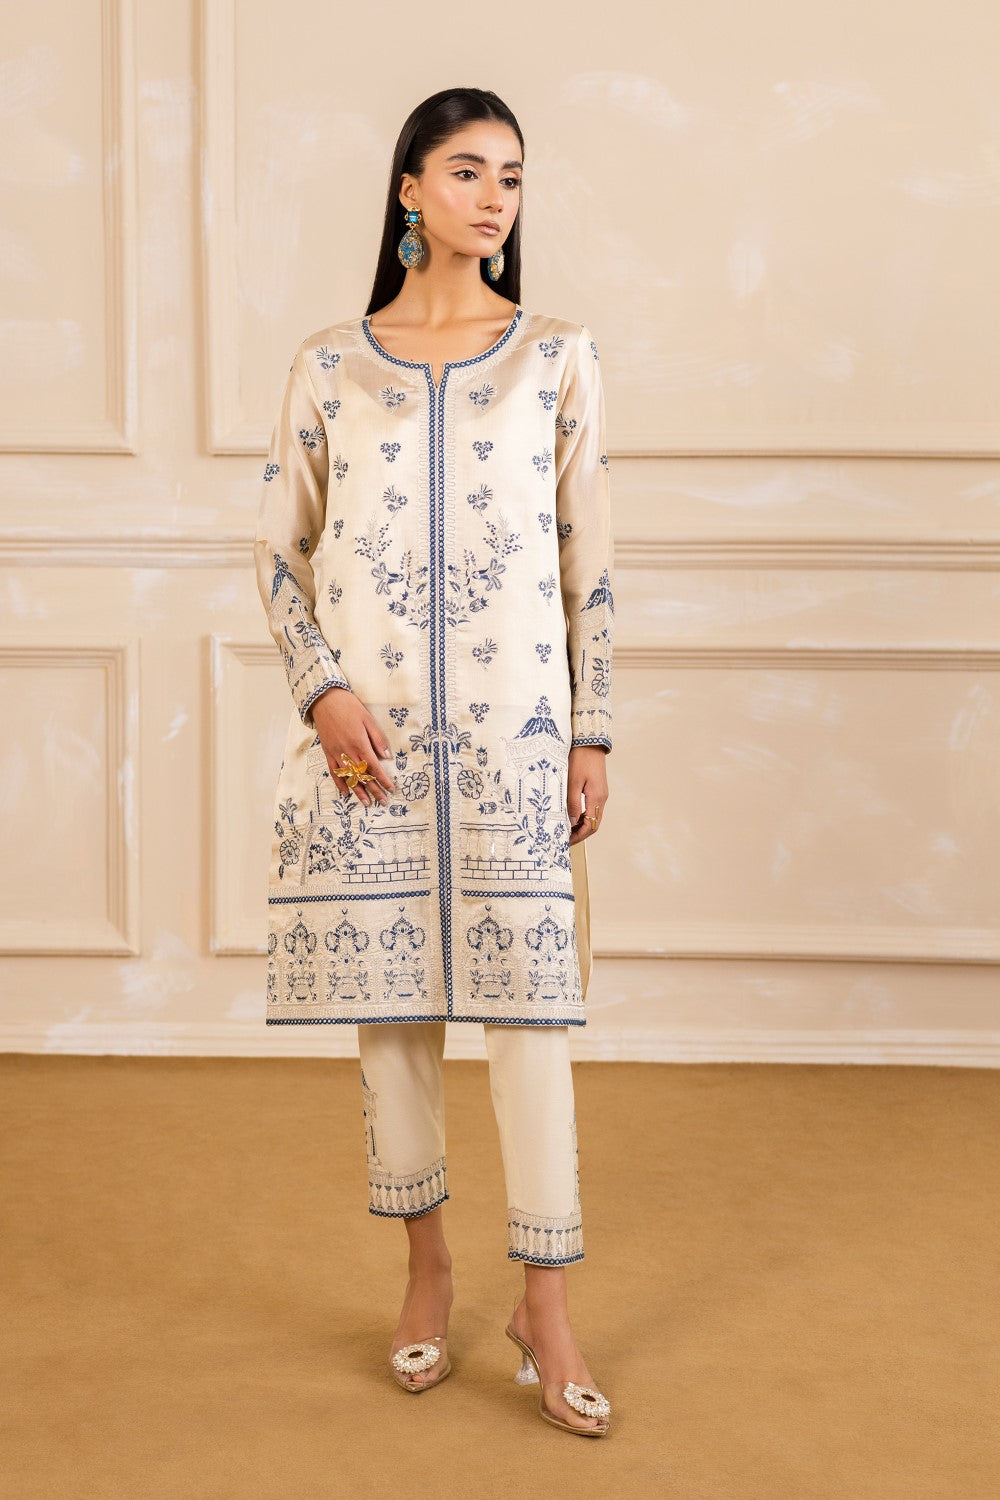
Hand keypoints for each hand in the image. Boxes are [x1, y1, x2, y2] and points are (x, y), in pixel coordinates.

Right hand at [310, 687, 395, 807]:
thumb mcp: (367, 719)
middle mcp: (347, 752)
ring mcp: (336, 753)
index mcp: (359, 743)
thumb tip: (387, 756)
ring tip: (367, 803)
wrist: (324, 700)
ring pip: (349, 777)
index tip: (391, 789)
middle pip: (362, 775)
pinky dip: (340, 783)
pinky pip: (334, 772)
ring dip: (359, 791)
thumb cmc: (348, 706)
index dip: (383, 779)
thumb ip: (377, 738)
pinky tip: (346, 792)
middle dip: (374, 789)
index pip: (374, 767)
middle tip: (383, 801)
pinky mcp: (327, 752)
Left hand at [566, 745, 608, 845]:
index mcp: (596, 797)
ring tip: (567, 830)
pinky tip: (572, 817)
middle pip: (594, 824)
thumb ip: (572, 803)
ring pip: (594, 817)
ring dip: (582, 826)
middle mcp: (602, 798)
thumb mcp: (572, 781)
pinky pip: (592, 809)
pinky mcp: (598, 790)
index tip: (566, 840)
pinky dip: (584, 816)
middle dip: (581, 834)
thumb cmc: (580, 759)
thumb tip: (571, 822)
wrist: (590, 743)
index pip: (590, 825)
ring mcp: (601, 794)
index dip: (579, 835)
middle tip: (566, 839)